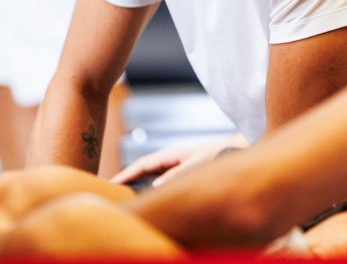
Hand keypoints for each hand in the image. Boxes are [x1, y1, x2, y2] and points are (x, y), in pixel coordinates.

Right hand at [110, 135, 235, 187]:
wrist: (236, 149)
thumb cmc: (219, 155)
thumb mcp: (197, 165)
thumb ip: (176, 175)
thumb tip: (154, 186)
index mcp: (172, 154)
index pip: (142, 165)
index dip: (126, 174)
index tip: (111, 184)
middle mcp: (171, 158)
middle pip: (143, 170)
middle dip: (126, 179)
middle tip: (109, 193)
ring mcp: (176, 164)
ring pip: (151, 175)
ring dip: (137, 184)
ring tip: (122, 197)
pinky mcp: (182, 171)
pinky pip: (160, 179)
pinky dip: (150, 187)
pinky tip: (146, 197)